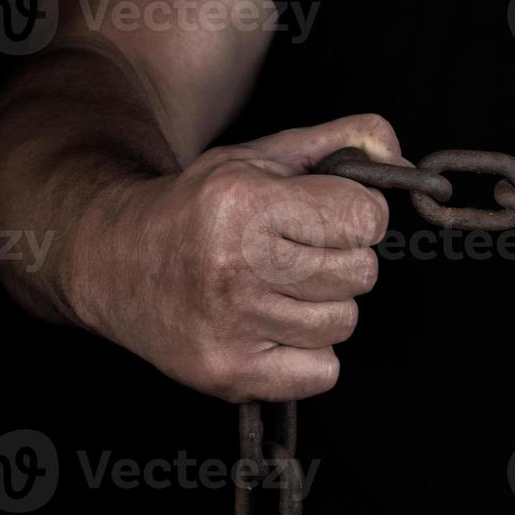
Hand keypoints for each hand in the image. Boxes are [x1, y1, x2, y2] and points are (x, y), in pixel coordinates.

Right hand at [65, 114, 403, 401]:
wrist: (111, 260)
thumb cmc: (197, 206)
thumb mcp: (261, 156)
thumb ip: (341, 142)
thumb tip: (403, 157)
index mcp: (246, 204)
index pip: (366, 219)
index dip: (358, 215)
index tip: (331, 215)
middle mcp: (236, 266)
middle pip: (362, 274)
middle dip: (342, 260)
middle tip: (300, 254)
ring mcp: (231, 325)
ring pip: (344, 322)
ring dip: (324, 307)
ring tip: (279, 289)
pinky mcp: (228, 373)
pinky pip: (323, 372)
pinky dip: (309, 355)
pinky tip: (273, 327)